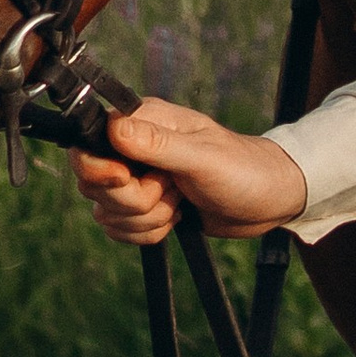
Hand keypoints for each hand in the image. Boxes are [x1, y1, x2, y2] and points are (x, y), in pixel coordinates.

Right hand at [67, 100, 309, 246]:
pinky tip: (176, 219)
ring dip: (147, 219)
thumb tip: (114, 128)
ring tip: (181, 202)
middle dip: (134, 201)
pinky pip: (121, 230)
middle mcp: (132, 149)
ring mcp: (137, 179)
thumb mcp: (202, 157)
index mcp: (142, 123)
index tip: (129, 180)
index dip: (102, 171)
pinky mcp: (144, 207)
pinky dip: (148, 233)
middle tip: (172, 190)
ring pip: (107, 213)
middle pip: (93, 186)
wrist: (268, 200)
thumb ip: (157, 145)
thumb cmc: (243, 169)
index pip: (87, 145)